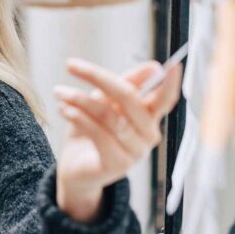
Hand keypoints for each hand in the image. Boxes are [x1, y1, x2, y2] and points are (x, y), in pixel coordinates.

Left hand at [53, 59, 181, 222]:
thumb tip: (154, 67)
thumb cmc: (91, 131)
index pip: (165, 98)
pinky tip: (63, 109)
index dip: (172, 84)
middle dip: (98, 77)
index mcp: (149, 117)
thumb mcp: (105, 103)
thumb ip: (124, 85)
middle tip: (71, 65)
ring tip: (59, 92)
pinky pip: (98, 133)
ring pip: (108, 115)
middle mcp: (148, 135)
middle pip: (129, 98)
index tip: (175, 65)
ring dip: (79, 98)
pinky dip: (78, 117)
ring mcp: (135, 151)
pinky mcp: (117, 164)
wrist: (75, 168)